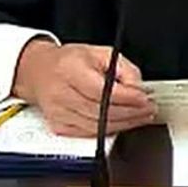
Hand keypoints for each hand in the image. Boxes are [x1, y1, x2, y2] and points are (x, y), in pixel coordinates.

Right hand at [12, 40, 156, 136]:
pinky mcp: (59, 127)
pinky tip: (123, 124)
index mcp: (70, 70)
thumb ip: (123, 68)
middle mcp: (61, 93)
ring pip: (97, 126)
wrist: (39, 72)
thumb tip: (139, 89)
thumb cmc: (69, 61)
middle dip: (131, 112)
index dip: (127, 97)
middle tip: (149, 110)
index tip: (145, 98)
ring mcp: (58, 113)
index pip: (101, 90)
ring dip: (124, 124)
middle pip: (101, 111)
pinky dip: (110, 130)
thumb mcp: (100, 53)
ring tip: (141, 117)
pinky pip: (89, 133)